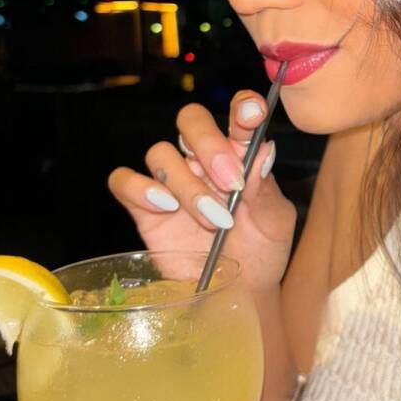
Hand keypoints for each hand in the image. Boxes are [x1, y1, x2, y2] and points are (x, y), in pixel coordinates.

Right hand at [108, 92, 297, 291]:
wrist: (239, 293)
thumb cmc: (261, 251)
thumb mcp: (275, 222)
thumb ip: (267, 189)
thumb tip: (263, 150)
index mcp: (239, 155)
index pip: (238, 116)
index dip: (242, 108)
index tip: (253, 115)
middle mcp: (202, 161)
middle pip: (190, 121)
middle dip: (208, 144)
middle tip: (231, 183)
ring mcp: (171, 182)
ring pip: (160, 153)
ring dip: (187, 184)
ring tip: (213, 219)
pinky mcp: (144, 208)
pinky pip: (124, 181)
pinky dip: (139, 188)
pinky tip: (166, 207)